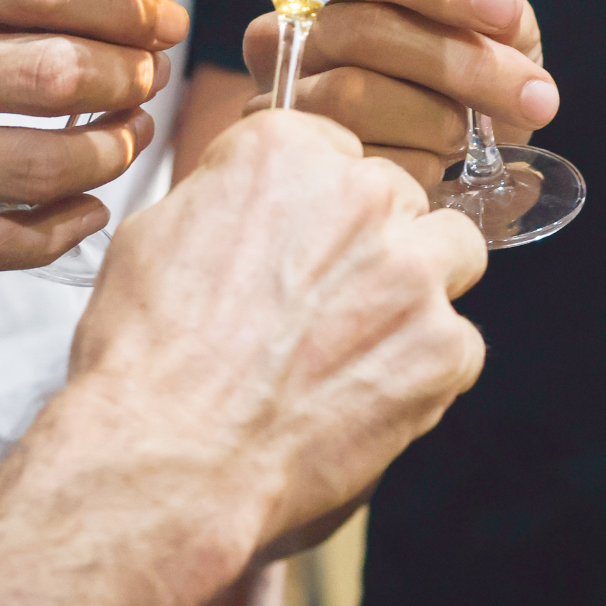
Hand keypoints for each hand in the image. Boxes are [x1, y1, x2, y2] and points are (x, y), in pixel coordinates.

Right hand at [0, 0, 186, 271]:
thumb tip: (125, 4)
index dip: (123, 5)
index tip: (160, 19)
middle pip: (53, 75)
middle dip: (127, 77)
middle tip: (147, 77)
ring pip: (38, 166)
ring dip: (111, 151)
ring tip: (126, 134)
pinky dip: (63, 228)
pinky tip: (89, 205)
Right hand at [70, 110, 485, 563]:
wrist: (170, 455)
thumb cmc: (148, 353)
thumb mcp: (156, 231)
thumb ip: (228, 197)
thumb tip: (251, 204)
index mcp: (284, 150)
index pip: (333, 150)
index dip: (316, 202)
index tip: (299, 237)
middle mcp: (359, 193)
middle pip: (396, 198)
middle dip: (370, 241)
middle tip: (324, 301)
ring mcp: (411, 270)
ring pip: (449, 254)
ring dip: (416, 288)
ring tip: (358, 344)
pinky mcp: (443, 347)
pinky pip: (457, 343)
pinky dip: (421, 371)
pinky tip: (362, 396)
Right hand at [242, 0, 558, 187]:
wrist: (433, 175)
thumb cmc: (459, 93)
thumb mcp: (494, 43)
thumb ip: (499, 14)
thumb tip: (500, 6)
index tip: (502, 10)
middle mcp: (294, 30)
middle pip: (365, 32)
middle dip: (462, 64)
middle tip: (536, 98)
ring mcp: (281, 94)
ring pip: (352, 95)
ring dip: (436, 120)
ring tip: (467, 135)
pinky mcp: (291, 157)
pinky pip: (357, 157)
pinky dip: (417, 166)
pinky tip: (433, 167)